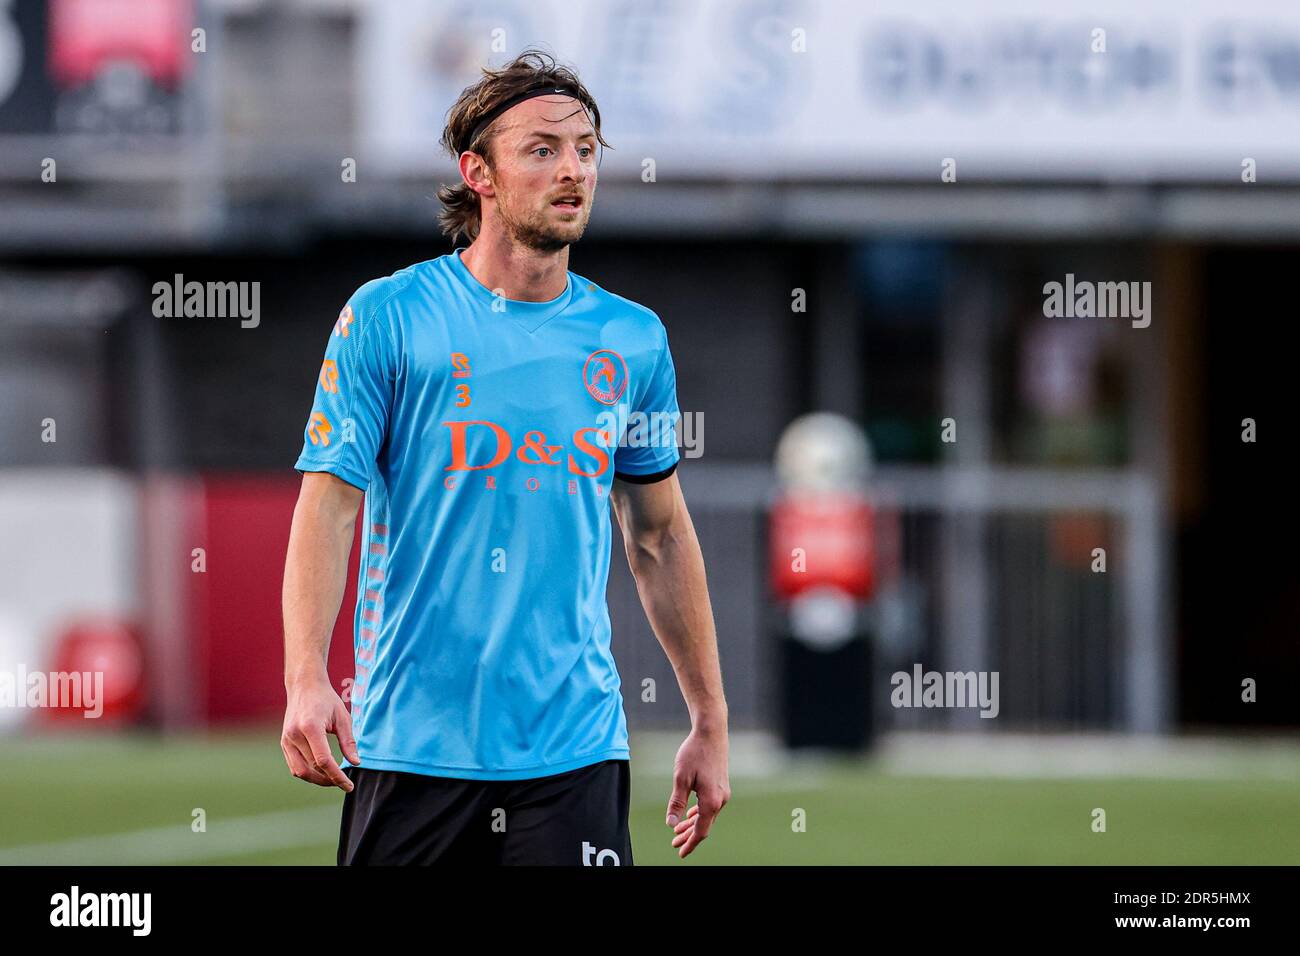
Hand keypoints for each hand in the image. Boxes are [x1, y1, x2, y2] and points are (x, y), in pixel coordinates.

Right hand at [281, 676, 359, 791]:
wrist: (304, 686)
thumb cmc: (326, 700)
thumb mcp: (343, 717)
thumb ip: (348, 741)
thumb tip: (355, 763)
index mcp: (310, 727)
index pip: (323, 760)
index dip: (337, 776)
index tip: (349, 785)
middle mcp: (294, 735)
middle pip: (311, 769)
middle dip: (328, 780)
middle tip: (344, 782)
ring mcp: (286, 740)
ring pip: (300, 771)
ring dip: (317, 780)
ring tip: (334, 779)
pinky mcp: (283, 743)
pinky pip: (294, 765)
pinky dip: (308, 773)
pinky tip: (321, 772)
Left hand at [665, 726, 729, 857]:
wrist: (711, 733)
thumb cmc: (695, 753)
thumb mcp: (681, 778)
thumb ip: (676, 803)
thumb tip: (670, 823)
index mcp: (711, 801)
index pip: (701, 830)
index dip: (690, 843)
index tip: (680, 852)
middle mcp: (720, 800)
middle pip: (704, 825)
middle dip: (689, 835)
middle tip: (674, 843)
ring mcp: (723, 793)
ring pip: (707, 816)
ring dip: (692, 824)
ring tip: (677, 831)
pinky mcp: (721, 786)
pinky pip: (710, 806)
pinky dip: (699, 813)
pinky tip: (690, 814)